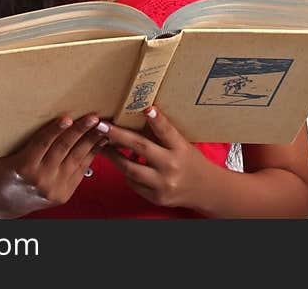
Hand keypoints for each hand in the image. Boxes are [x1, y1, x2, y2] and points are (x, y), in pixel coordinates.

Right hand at [0, 113, 107, 216]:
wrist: (4, 202)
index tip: (67, 118)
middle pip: (63, 150)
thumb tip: (34, 111)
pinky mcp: (64, 194)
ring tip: (102, 127)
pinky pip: (80, 170)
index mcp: (23, 166)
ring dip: (91, 142)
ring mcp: (54, 188)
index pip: (42, 144)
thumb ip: (22, 139)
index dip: (55, 130)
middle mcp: (40, 178)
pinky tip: (99, 142)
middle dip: (81, 131)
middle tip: (93, 117)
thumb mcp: (6, 154)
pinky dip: (91, 155)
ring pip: (76, 159)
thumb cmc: (3, 173)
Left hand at [98, 106, 215, 210]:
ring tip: (102, 145)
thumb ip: (164, 135)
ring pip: (130, 169)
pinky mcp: (156, 197)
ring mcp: (163, 184)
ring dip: (113, 156)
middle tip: (102, 126)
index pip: (167, 132)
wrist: (206, 190)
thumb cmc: (190, 162)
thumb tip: (140, 118)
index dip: (157, 120)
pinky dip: (126, 173)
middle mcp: (172, 166)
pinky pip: (133, 183)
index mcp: (180, 148)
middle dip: (118, 135)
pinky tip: (124, 164)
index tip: (147, 109)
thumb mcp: (182, 144)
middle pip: (141, 147)